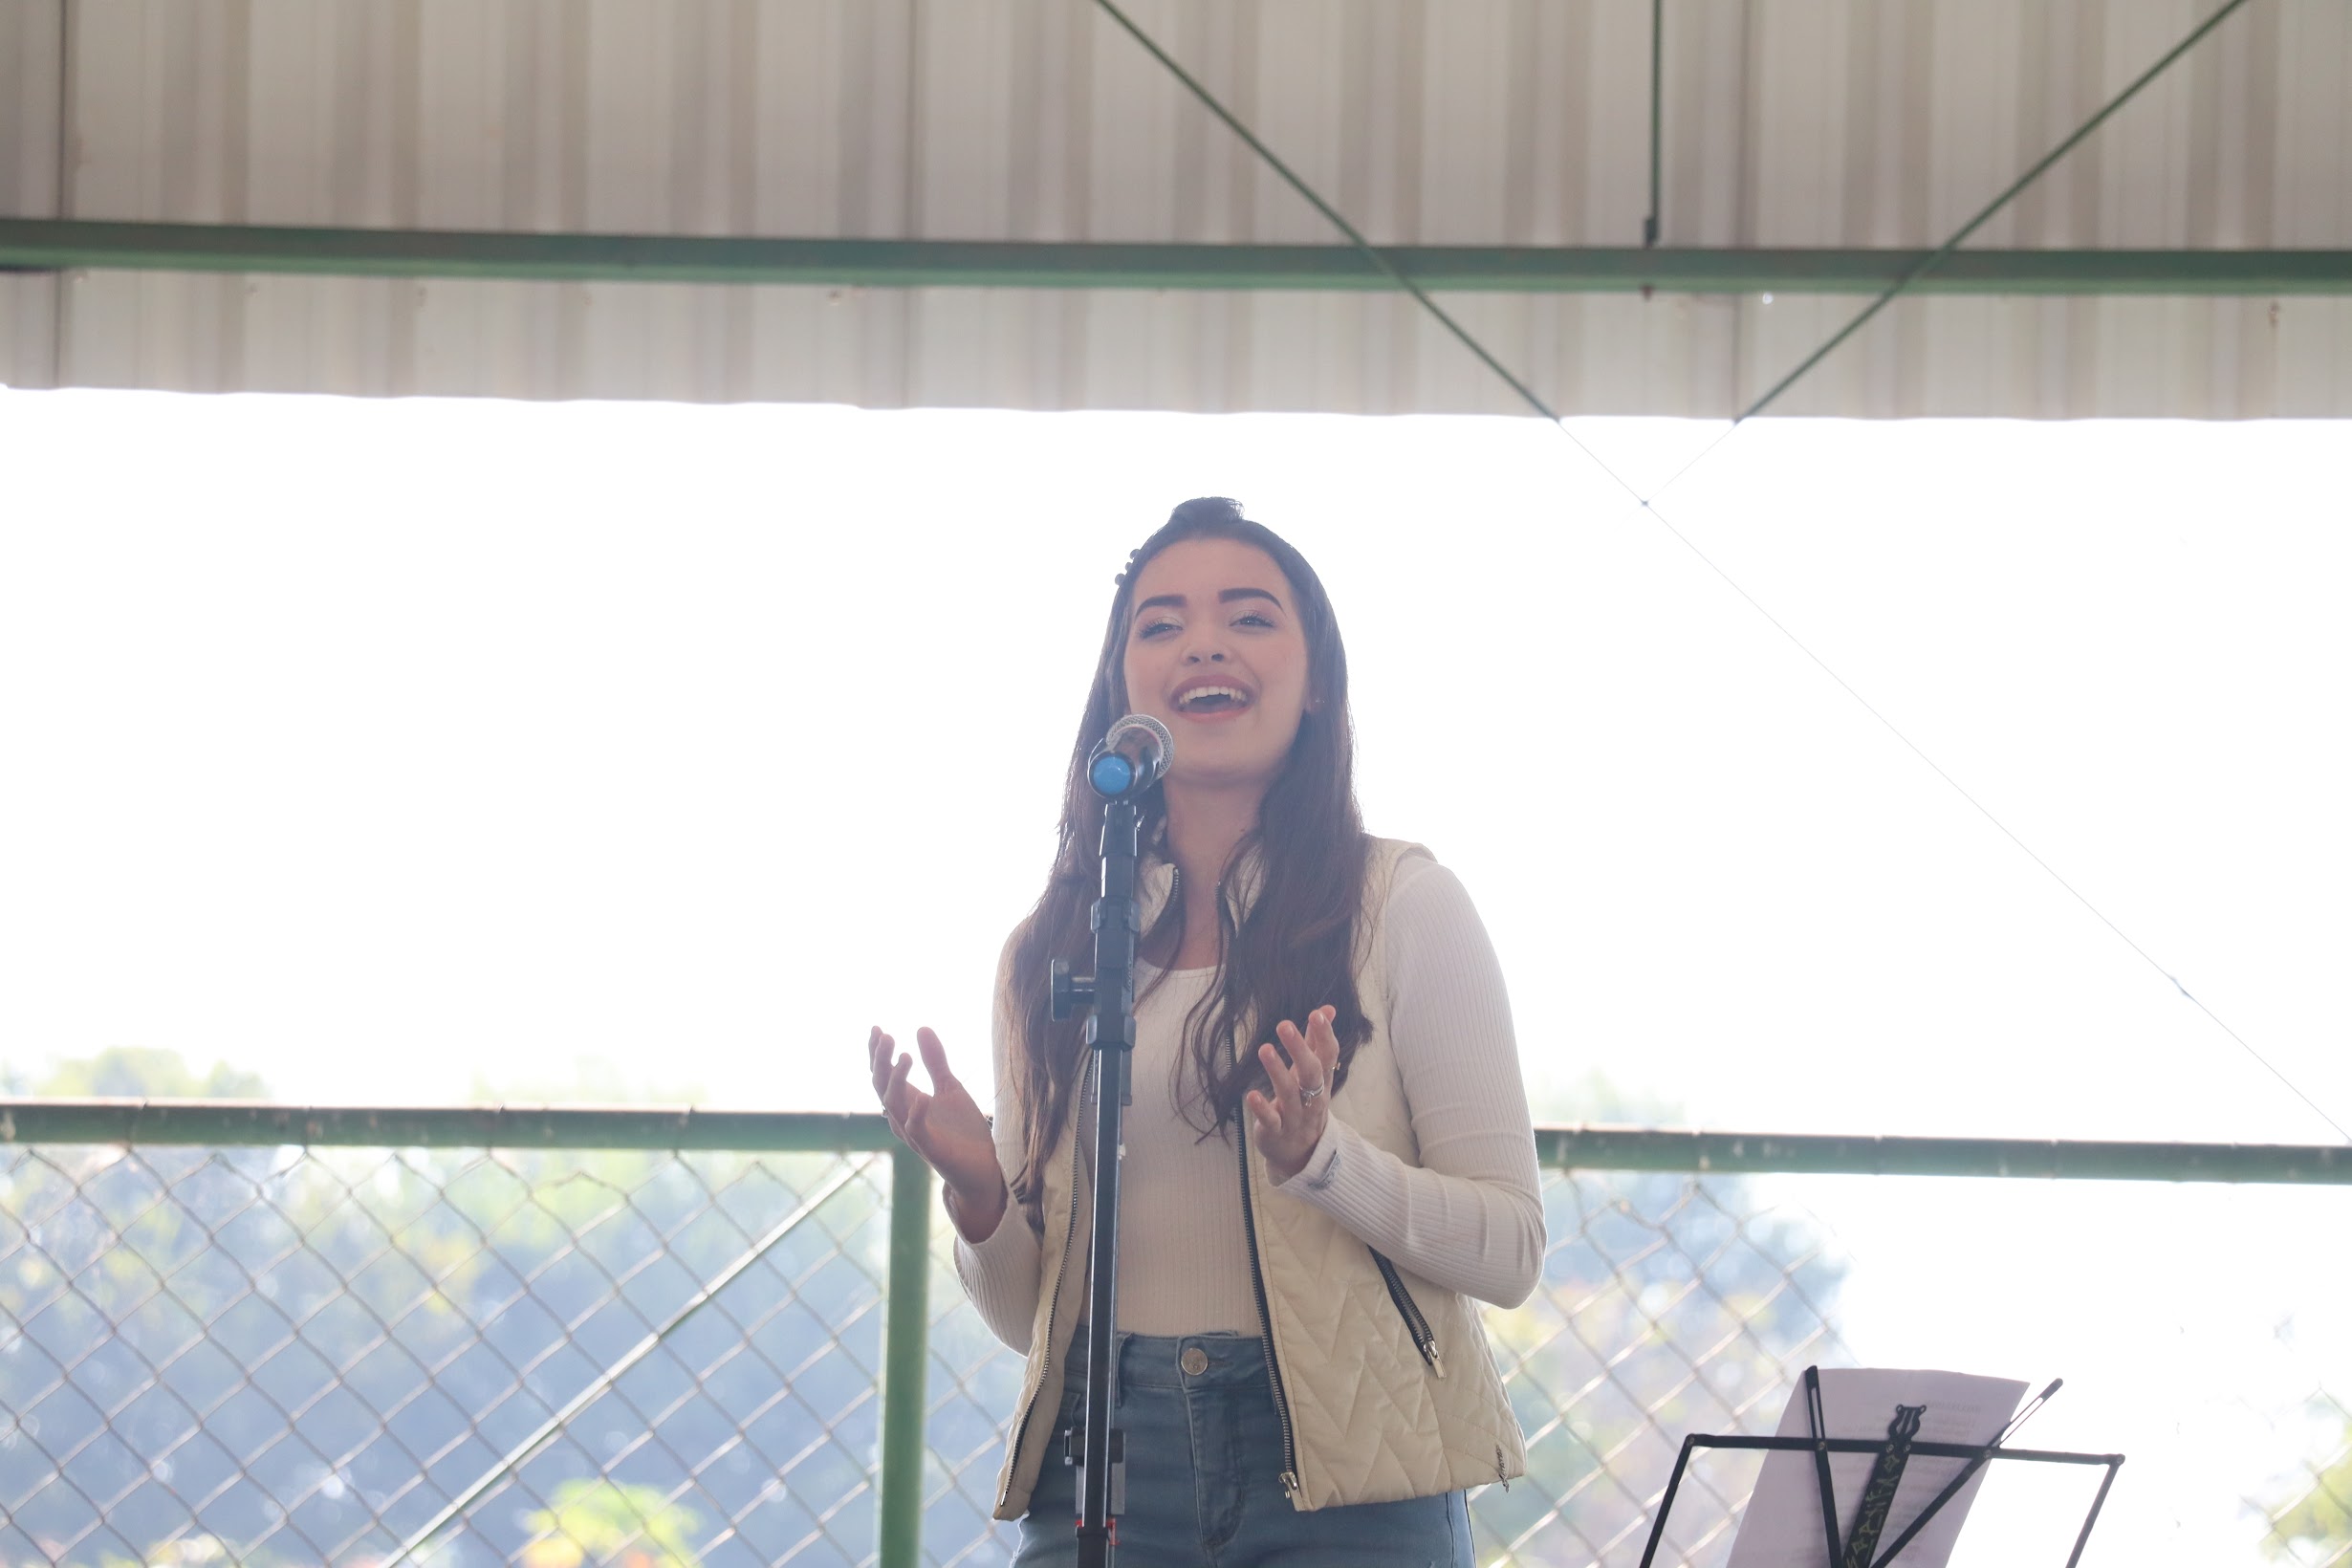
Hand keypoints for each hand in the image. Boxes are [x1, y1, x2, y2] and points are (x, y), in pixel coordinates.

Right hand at [868, 1026, 1005, 1240]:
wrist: (982, 1166)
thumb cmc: (962, 1129)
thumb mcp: (951, 1087)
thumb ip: (936, 1061)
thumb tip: (921, 1027)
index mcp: (907, 1102)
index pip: (883, 1075)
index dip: (877, 1053)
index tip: (876, 1028)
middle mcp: (904, 1117)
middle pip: (881, 1087)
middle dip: (881, 1061)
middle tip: (886, 1035)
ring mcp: (915, 1134)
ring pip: (893, 1105)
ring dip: (897, 1079)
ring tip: (905, 1055)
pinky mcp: (931, 1149)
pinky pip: (916, 1131)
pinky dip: (917, 1113)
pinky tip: (923, 1096)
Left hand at [1244, 1006, 1339, 1184]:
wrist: (1302, 1153)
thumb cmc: (1306, 1103)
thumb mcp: (1314, 1073)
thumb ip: (1317, 1041)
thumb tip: (1328, 1008)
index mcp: (1322, 1080)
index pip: (1328, 1055)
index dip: (1325, 1035)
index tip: (1317, 1014)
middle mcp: (1312, 1098)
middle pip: (1311, 1072)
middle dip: (1299, 1049)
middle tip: (1284, 1025)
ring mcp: (1295, 1116)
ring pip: (1289, 1093)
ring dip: (1277, 1071)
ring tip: (1264, 1049)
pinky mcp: (1276, 1131)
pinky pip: (1271, 1120)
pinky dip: (1262, 1108)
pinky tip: (1251, 1095)